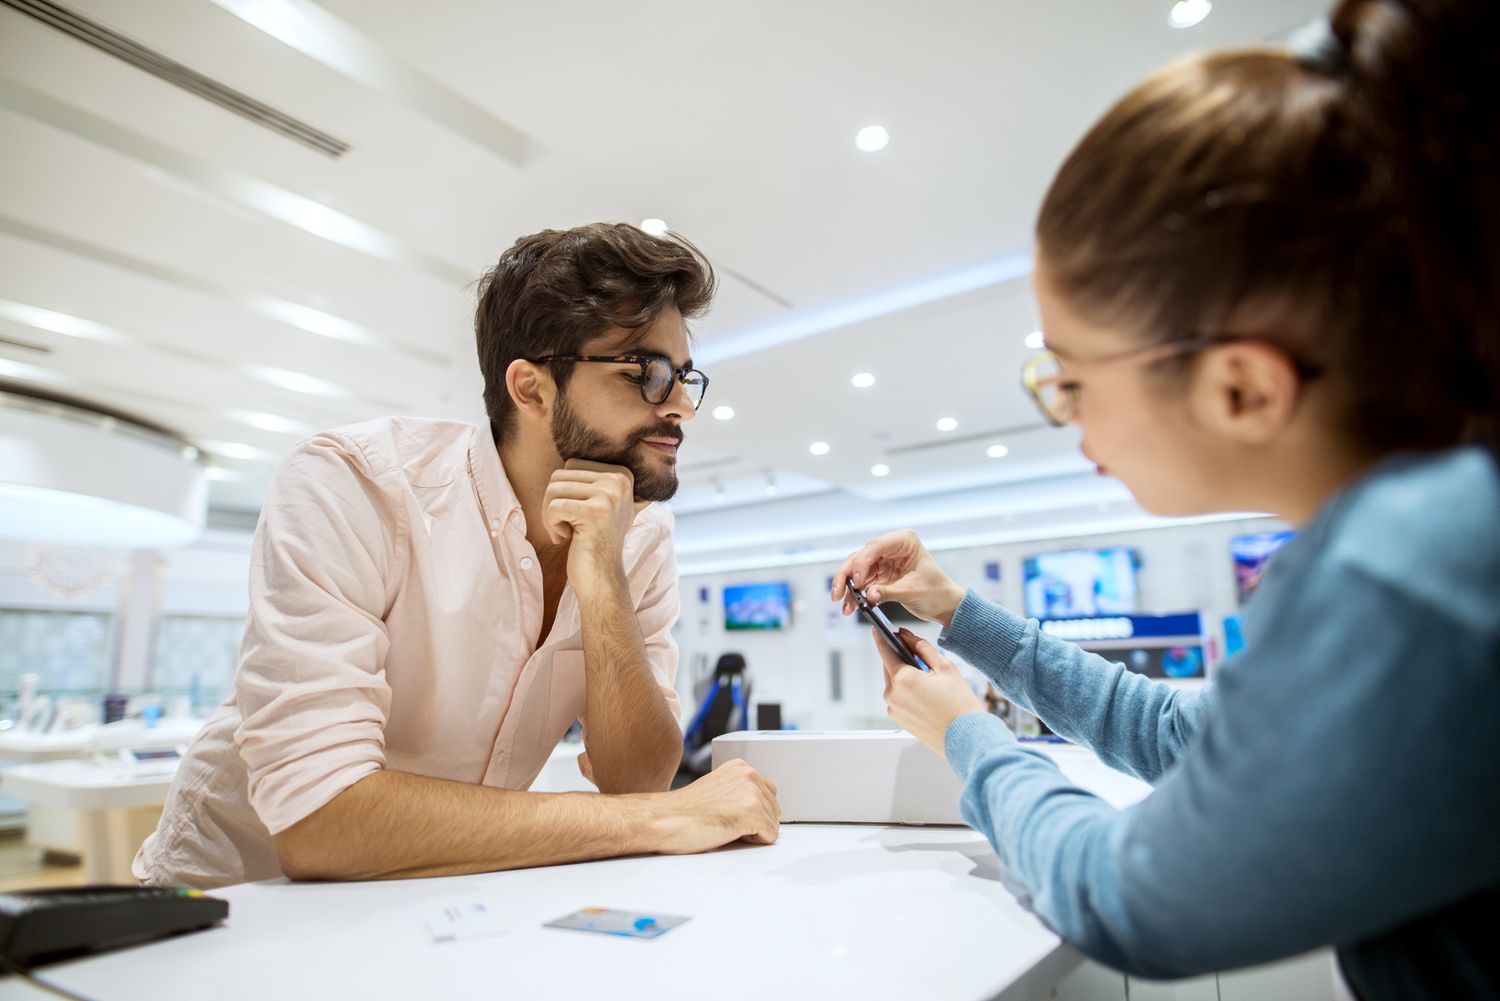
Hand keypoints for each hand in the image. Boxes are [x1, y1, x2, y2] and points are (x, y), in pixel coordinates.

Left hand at [542, 459, 649, 590]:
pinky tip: (564, 538)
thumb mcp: (602, 504)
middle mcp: (620, 481)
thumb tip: (577, 442)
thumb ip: (594, 478)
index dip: (564, 490)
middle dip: (553, 502)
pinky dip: (550, 524)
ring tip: (564, 531)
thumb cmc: (594, 540)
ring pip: (553, 489)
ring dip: (549, 515)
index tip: (576, 514)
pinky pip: (553, 506)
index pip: (571, 464)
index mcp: (623, 474)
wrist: (602, 578)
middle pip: (560, 475)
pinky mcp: (595, 513)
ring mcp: (609, 496)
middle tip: (566, 526)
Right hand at [651, 759, 780, 853]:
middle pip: (774, 809)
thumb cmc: (684, 811)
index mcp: (740, 767)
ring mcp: (752, 793)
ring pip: (773, 824)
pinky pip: (771, 836)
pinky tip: (731, 835)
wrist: (664, 819)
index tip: (732, 815)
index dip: (753, 811)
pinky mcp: (752, 812)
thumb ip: (740, 792)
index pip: (769, 793)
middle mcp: (749, 775)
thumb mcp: (717, 790)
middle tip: (727, 823)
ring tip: (726, 828)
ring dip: (754, 833)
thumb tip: (763, 812)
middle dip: (756, 822)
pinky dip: (755, 842)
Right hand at [832, 529, 965, 625]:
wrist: (945, 605)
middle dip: (847, 576)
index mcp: (904, 541)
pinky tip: (851, 606)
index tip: (855, 582)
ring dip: (849, 588)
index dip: (861, 565)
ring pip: (857, 570)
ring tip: (845, 606)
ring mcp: (885, 560)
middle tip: (838, 593)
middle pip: (861, 557)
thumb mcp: (912, 591)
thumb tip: (869, 595)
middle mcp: (892, 548)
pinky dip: (856, 594)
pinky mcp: (881, 574)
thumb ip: (888, 592)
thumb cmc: (937, 592)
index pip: (875, 548)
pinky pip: (862, 582)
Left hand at [875, 628, 983, 757]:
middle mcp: (893, 695)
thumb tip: (906, 636)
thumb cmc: (960, 704)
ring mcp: (894, 709)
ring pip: (895, 684)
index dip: (881, 638)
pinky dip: (908, 693)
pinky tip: (926, 696)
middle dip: (900, 659)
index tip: (878, 629)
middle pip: (890, 668)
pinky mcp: (898, 720)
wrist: (966, 738)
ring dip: (906, 677)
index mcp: (903, 679)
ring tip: (929, 681)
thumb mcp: (945, 667)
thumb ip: (922, 647)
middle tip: (918, 657)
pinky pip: (899, 699)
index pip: (886, 651)